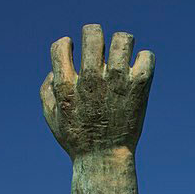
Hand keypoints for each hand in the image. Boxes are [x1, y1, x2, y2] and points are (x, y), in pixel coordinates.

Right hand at [40, 24, 154, 158]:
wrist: (103, 160)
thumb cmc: (77, 140)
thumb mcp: (52, 117)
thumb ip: (47, 89)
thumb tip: (55, 69)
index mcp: (67, 84)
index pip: (62, 45)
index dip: (67, 44)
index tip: (74, 52)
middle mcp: (91, 78)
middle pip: (93, 33)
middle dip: (94, 35)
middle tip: (100, 49)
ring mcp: (117, 81)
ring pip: (123, 39)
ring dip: (121, 43)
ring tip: (122, 55)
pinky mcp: (138, 87)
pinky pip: (147, 56)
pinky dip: (144, 59)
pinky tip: (138, 69)